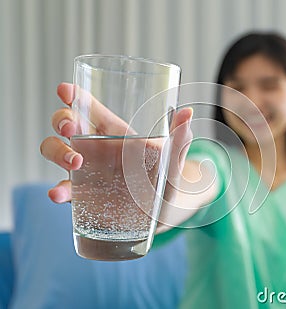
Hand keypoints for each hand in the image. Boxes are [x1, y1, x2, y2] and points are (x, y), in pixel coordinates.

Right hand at [40, 82, 192, 203]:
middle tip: (72, 128)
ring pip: (56, 151)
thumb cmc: (167, 179)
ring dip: (57, 152)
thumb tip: (188, 112)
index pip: (90, 108)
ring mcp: (86, 171)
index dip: (75, 96)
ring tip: (75, 163)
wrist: (163, 213)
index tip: (65, 89)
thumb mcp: (173, 160)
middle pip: (66, 123)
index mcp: (116, 133)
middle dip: (62, 119)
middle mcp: (96, 148)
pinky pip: (65, 189)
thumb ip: (179, 138)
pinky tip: (58, 194)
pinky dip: (59, 190)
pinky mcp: (84, 195)